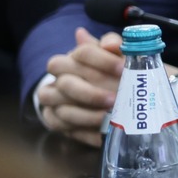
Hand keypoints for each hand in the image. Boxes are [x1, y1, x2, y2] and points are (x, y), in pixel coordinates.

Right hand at [39, 27, 122, 144]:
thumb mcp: (118, 56)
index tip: (123, 68)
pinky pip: (60, 126)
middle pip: (65, 82)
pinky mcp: (54, 119)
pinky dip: (81, 131)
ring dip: (84, 114)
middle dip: (90, 93)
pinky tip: (99, 134)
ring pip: (60, 107)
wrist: (105, 91)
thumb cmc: (112, 72)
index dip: (103, 60)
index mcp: (74, 58)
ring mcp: (53, 100)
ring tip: (107, 118)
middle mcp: (59, 77)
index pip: (82, 53)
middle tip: (114, 100)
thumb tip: (111, 43)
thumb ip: (116, 46)